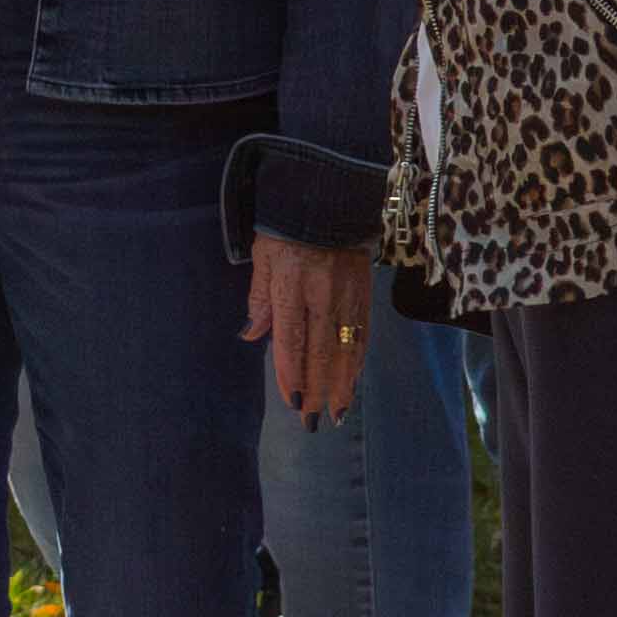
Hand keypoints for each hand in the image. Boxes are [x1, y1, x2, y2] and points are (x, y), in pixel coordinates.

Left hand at [245, 235, 374, 422]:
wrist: (329, 196)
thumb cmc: (285, 228)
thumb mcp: (263, 257)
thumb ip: (260, 299)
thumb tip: (251, 335)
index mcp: (292, 286)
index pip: (291, 339)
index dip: (292, 373)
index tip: (292, 401)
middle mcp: (322, 295)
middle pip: (321, 352)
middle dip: (317, 389)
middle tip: (313, 420)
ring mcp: (348, 296)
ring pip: (346, 349)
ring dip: (341, 384)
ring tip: (336, 412)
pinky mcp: (365, 294)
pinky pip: (362, 335)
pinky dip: (357, 363)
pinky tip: (352, 381)